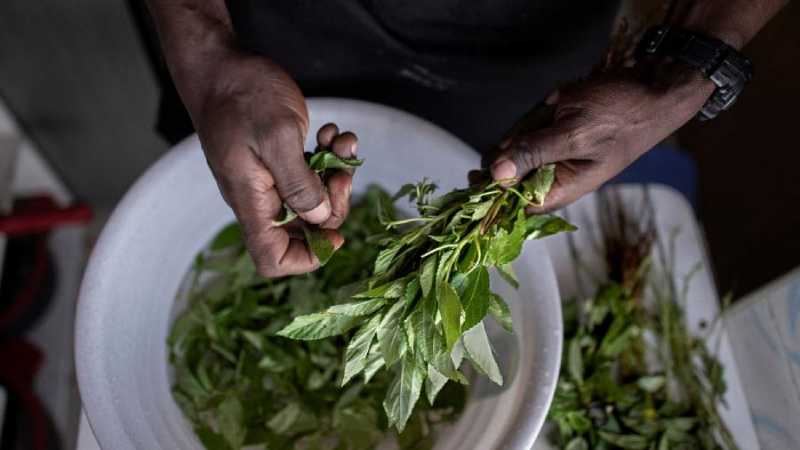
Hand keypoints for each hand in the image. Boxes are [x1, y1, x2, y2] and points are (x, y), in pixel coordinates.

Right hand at [192, 50, 356, 276]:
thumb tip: (319, 218)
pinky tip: (330, 133)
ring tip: (339, 142)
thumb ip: (299, 183)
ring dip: (335, 174)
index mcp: (253, 202)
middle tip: (341, 174)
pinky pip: (312, 173)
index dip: (308, 258)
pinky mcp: (280, 160)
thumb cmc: (242, 97)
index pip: (273, 258)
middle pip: (304, 231)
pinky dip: (328, 157)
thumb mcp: (277, 137)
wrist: (221, 66)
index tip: (334, 234)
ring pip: (313, 199)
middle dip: (332, 206)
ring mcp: (270, 180)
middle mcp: (261, 198)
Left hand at [488, 65, 713, 211]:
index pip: (511, 207)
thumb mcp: (574, 133)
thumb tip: (496, 174)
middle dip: (511, 150)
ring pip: (515, 148)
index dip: (489, 197)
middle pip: (506, 175)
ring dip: (526, 127)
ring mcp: (553, 155)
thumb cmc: (621, 115)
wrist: (654, 87)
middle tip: (531, 131)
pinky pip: (530, 128)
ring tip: (555, 111)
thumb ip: (534, 153)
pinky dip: (537, 114)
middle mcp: (553, 177)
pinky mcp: (554, 134)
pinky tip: (557, 103)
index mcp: (560, 190)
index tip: (474, 176)